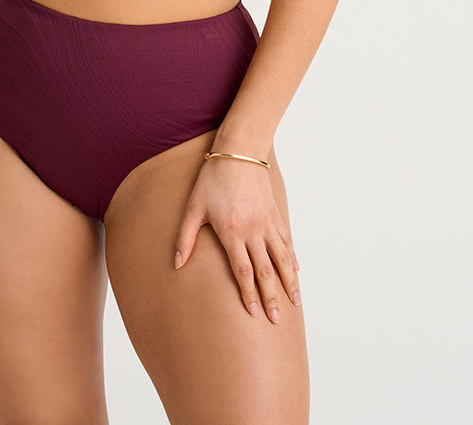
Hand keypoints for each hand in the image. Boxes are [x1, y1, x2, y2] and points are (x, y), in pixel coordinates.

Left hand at [174, 153, 300, 321]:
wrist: (239, 152)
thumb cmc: (212, 179)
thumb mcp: (193, 206)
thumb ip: (185, 237)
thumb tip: (177, 264)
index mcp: (232, 232)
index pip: (243, 271)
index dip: (249, 294)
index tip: (254, 313)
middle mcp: (254, 231)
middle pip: (266, 271)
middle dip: (272, 297)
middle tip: (276, 320)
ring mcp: (267, 223)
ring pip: (282, 259)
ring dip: (289, 282)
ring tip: (295, 303)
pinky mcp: (275, 214)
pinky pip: (287, 241)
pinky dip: (292, 258)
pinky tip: (296, 272)